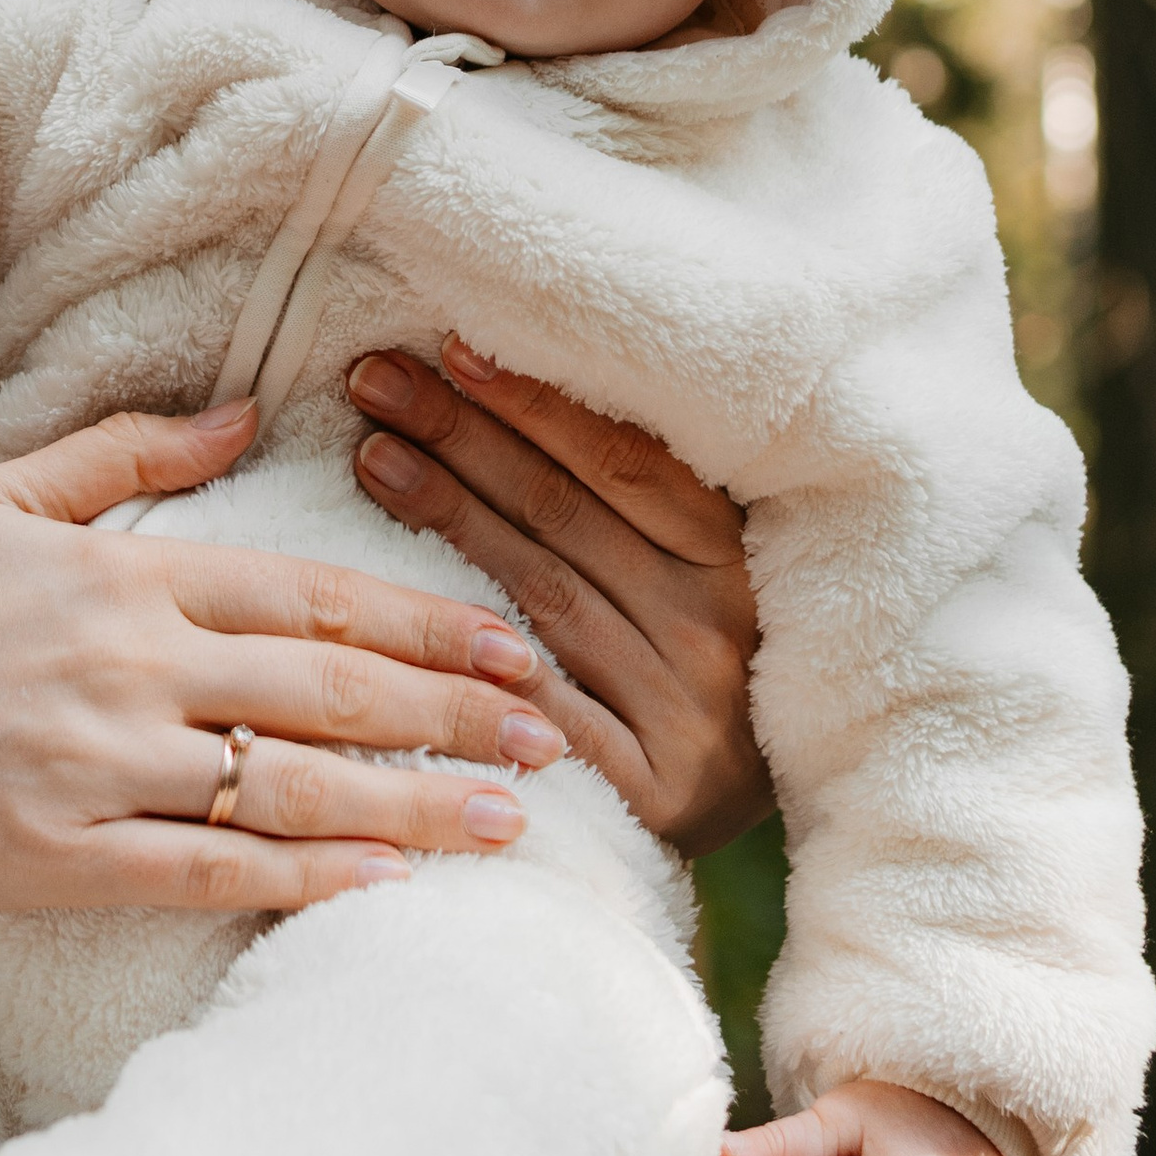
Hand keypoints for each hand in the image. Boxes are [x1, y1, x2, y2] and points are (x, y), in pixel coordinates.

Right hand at [0, 399, 572, 917]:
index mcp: (126, 578)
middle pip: (330, 689)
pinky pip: (207, 871)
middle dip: (455, 712)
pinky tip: (383, 885)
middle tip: (553, 734)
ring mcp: (100, 767)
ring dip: (411, 802)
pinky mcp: (62, 857)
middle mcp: (131, 668)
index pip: (313, 596)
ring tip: (506, 821)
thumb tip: (247, 413)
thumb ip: (128, 455)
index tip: (515, 644)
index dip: (428, 621)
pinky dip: (301, 877)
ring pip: (290, 784)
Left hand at [344, 339, 772, 856]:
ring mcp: (683, 711)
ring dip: (449, 516)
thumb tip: (517, 382)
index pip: (623, 462)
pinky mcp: (650, 792)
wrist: (786, 809)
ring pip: (542, 594)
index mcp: (736, 556)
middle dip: (463, 438)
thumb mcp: (715, 569)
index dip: (536, 401)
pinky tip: (402, 605)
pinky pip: (544, 711)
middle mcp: (716, 626)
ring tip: (369, 454)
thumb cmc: (720, 660)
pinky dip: (476, 656)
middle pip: (567, 515)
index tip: (452, 346)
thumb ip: (645, 496)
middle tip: (375, 380)